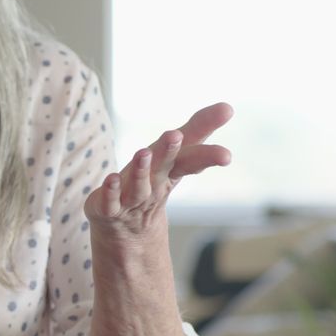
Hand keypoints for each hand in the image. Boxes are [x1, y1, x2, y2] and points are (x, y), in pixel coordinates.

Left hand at [84, 102, 233, 244]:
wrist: (127, 229)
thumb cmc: (152, 182)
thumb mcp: (173, 156)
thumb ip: (197, 129)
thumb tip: (228, 106)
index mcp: (170, 170)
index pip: (190, 159)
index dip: (207, 155)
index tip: (227, 154)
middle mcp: (153, 184)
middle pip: (163, 166)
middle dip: (168, 151)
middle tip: (175, 134)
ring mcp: (130, 199)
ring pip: (138, 186)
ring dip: (141, 170)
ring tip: (143, 152)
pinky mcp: (107, 209)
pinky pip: (109, 201)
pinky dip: (111, 191)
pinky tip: (111, 178)